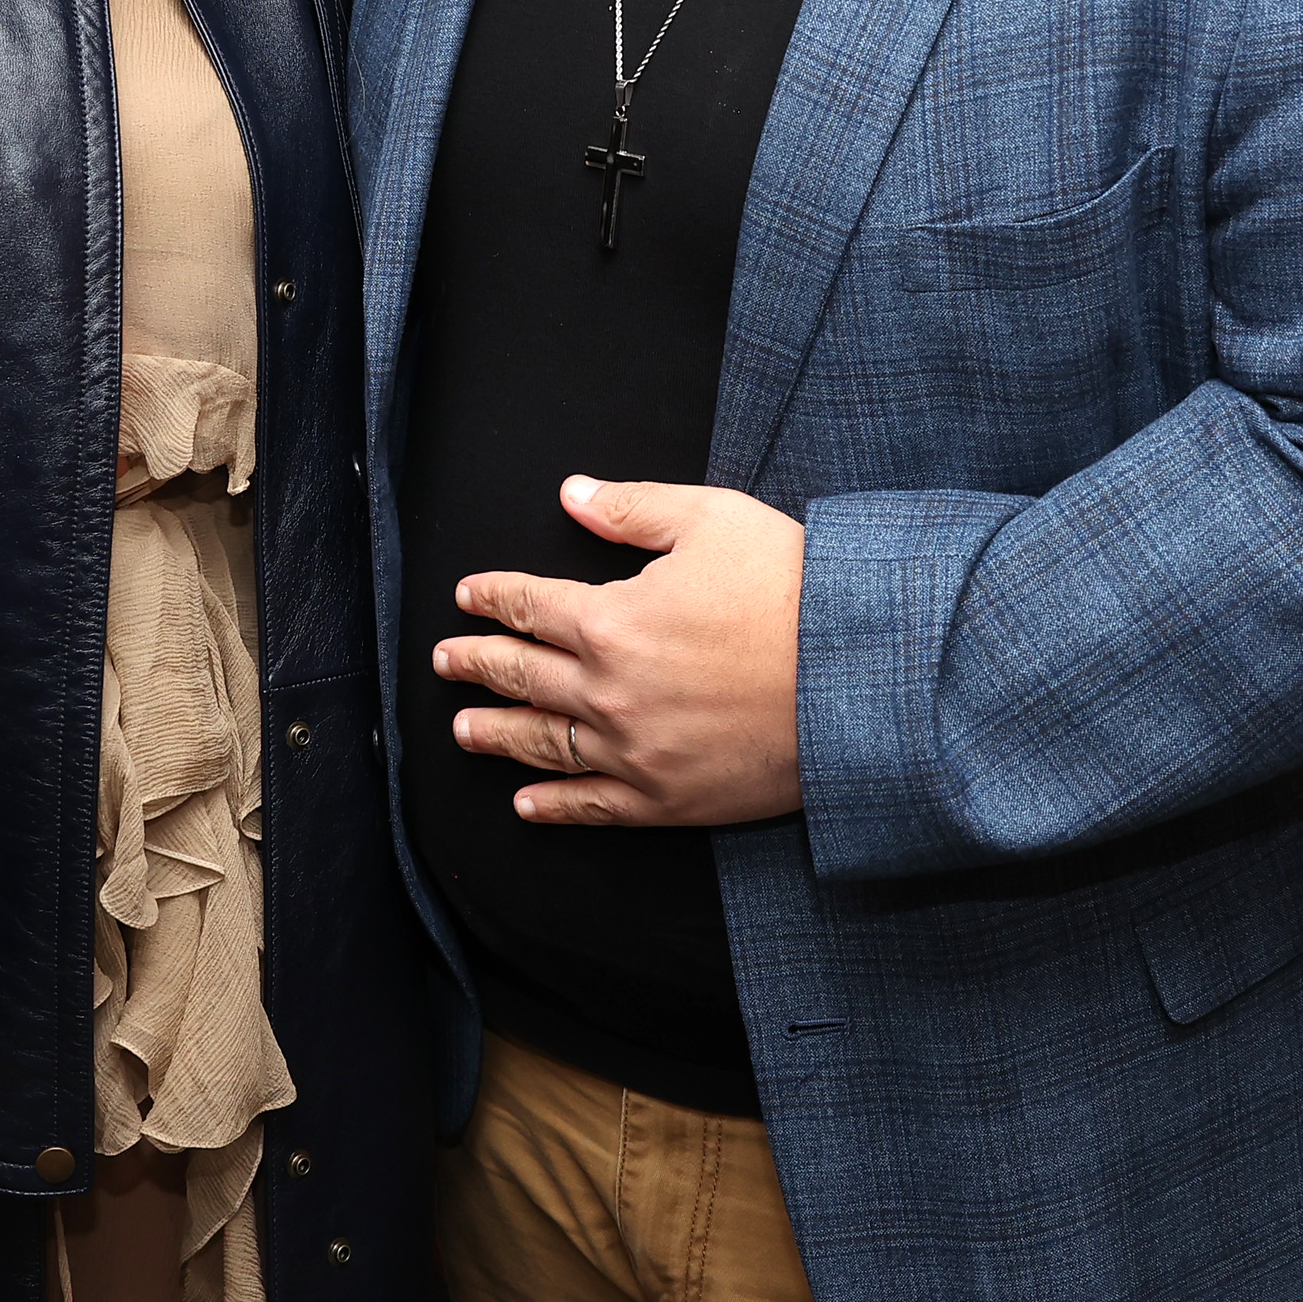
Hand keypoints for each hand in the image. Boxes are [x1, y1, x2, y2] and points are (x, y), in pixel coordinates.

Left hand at [434, 477, 803, 826]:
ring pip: (541, 744)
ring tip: (463, 729)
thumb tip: (572, 494)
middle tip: (446, 660)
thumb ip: (633, 508)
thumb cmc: (791, 589)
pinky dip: (551, 806)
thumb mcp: (712, 521)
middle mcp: (606, 691)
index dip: (494, 598)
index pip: (530, 606)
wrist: (856, 677)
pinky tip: (525, 804)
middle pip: (522, 675)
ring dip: (494, 733)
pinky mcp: (666, 800)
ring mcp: (632, 752)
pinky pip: (591, 806)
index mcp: (610, 620)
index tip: (468, 596)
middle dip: (477, 663)